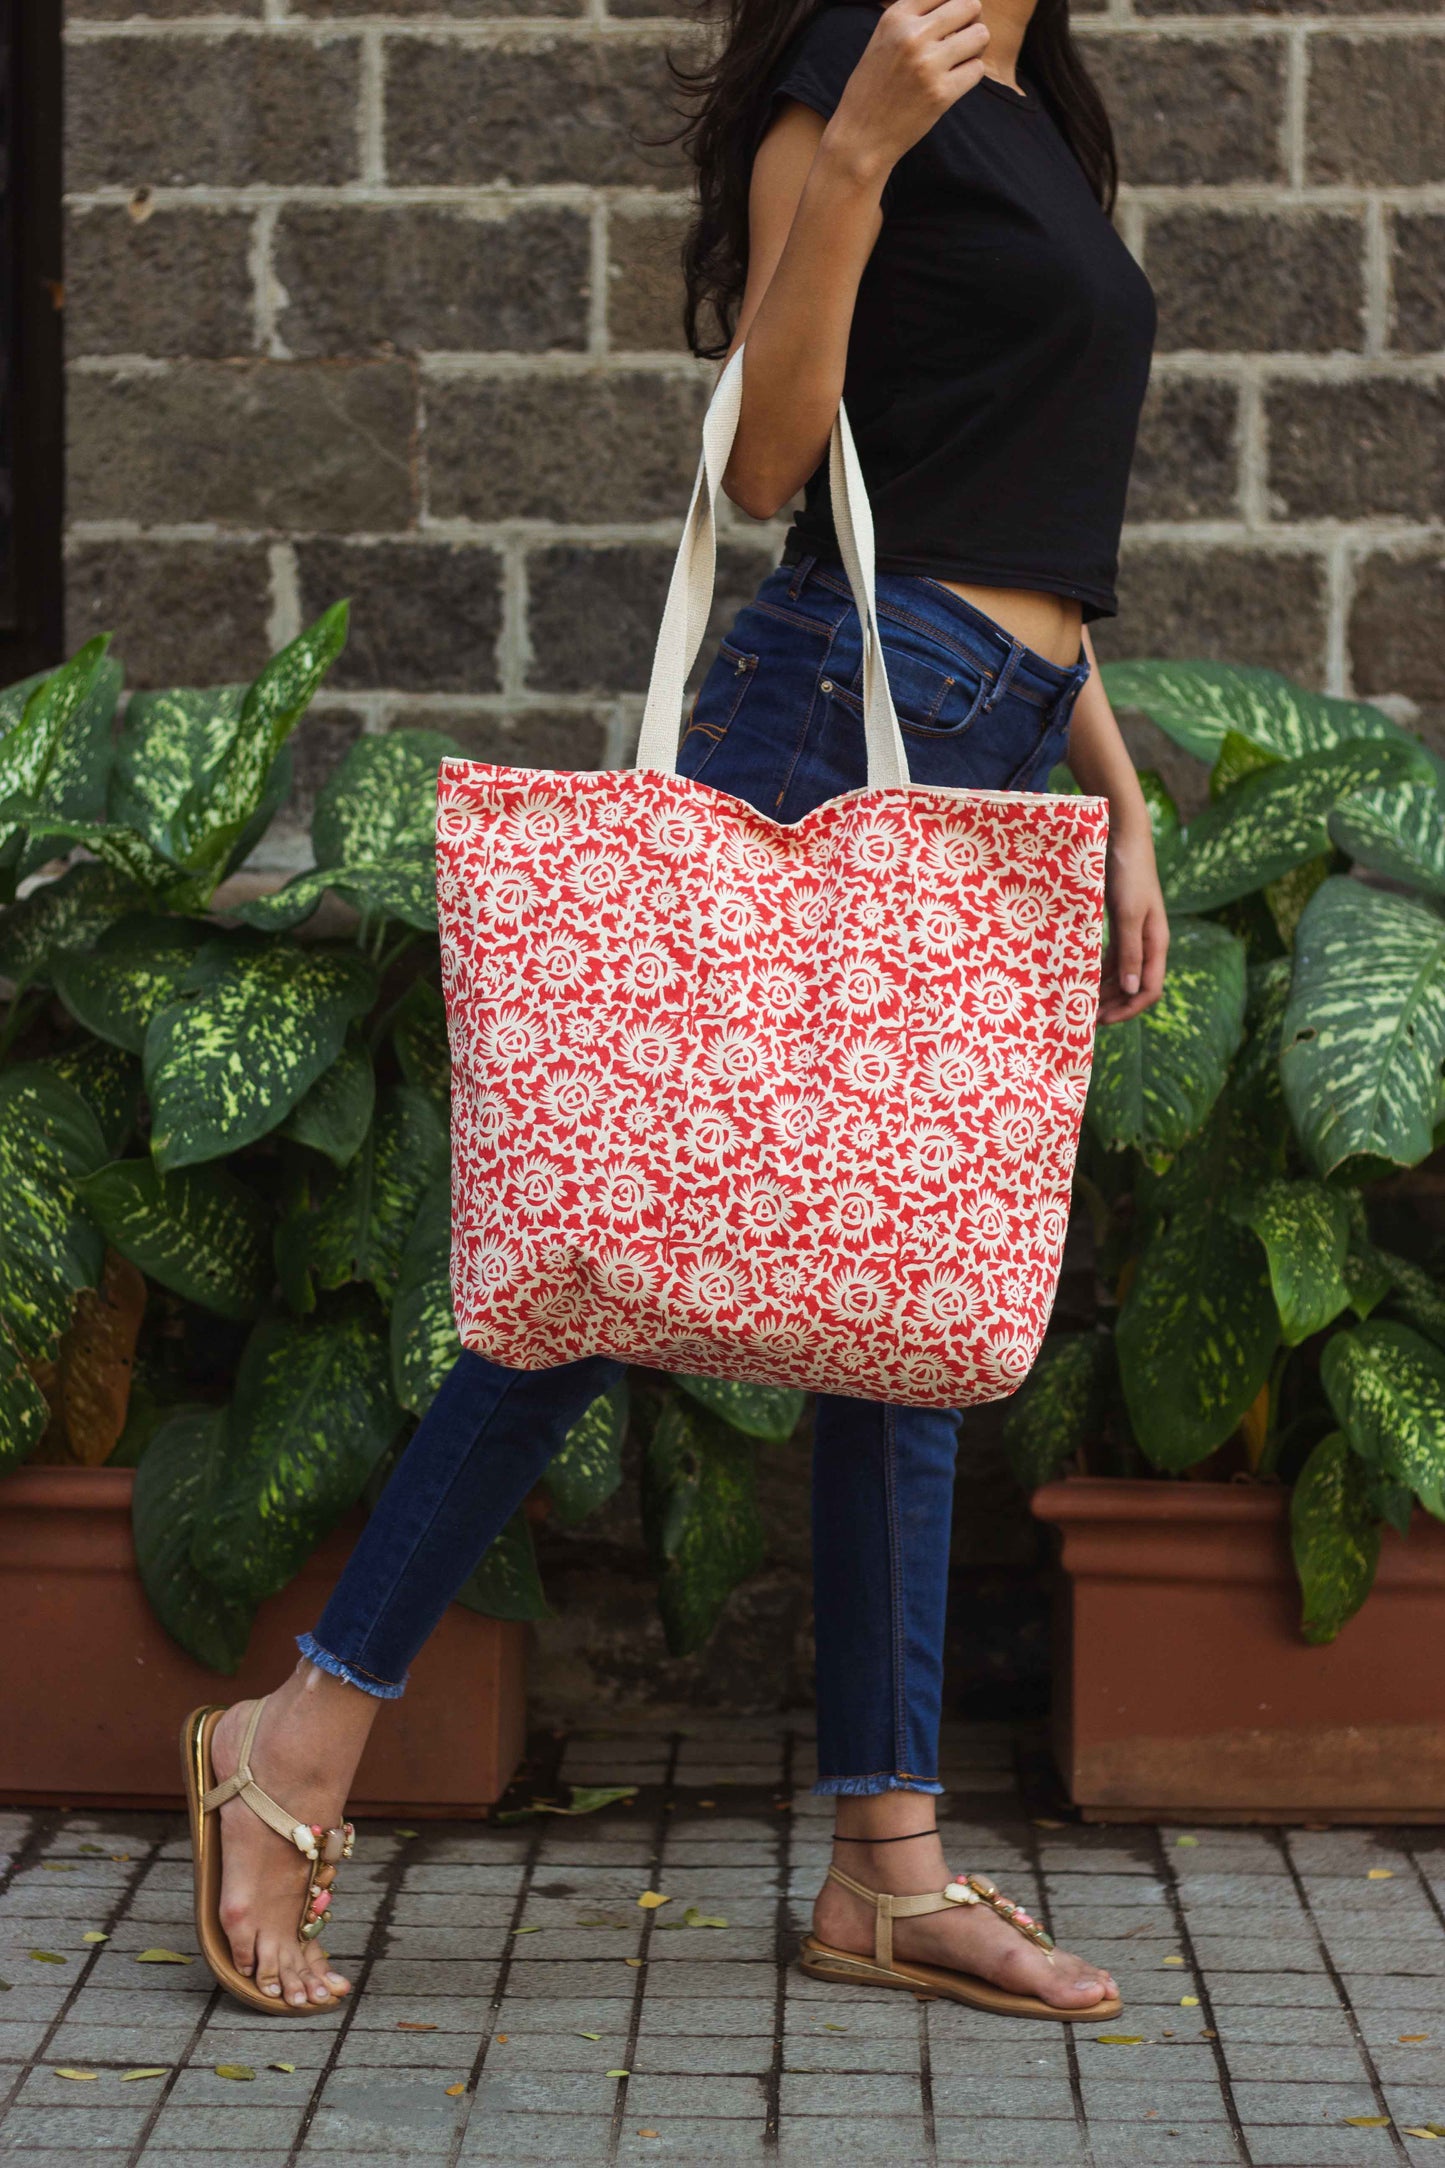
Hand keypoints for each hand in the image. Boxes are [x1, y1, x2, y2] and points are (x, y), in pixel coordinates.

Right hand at [825, 0, 990, 178]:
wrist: (860, 137)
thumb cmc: (874, 87)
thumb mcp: (884, 38)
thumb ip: (915, 16)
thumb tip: (957, 4)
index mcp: (896, 16)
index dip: (954, 6)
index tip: (950, 24)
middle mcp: (912, 35)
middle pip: (970, 5)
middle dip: (972, 21)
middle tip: (961, 40)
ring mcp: (927, 64)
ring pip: (980, 35)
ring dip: (975, 48)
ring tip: (958, 62)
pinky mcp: (941, 93)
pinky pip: (977, 69)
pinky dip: (969, 76)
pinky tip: (951, 84)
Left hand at [1097, 818, 1167, 1025]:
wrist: (1123, 837)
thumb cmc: (1129, 873)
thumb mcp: (1128, 914)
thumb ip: (1130, 951)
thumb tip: (1132, 990)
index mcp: (1156, 943)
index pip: (1148, 990)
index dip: (1128, 1010)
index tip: (1102, 1021)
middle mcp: (1147, 943)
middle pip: (1134, 986)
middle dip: (1113, 1004)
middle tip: (1085, 1020)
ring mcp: (1134, 933)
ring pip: (1122, 973)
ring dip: (1105, 990)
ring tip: (1080, 1003)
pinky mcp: (1120, 923)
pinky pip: (1112, 956)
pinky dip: (1100, 970)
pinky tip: (1081, 977)